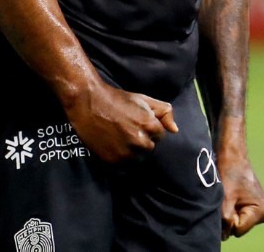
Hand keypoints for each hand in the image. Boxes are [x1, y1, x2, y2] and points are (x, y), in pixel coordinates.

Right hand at [63, 79, 177, 163]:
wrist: (89, 103)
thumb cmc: (118, 100)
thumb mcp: (143, 99)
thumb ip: (164, 112)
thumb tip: (175, 130)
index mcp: (150, 125)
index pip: (160, 135)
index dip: (150, 128)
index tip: (137, 122)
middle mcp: (140, 141)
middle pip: (150, 147)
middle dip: (142, 139)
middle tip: (128, 129)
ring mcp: (126, 153)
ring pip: (138, 158)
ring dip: (133, 150)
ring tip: (120, 137)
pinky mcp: (113, 161)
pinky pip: (125, 165)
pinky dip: (121, 157)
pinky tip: (113, 144)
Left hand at [216, 146, 263, 238]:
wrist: (233, 157)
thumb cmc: (229, 173)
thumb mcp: (225, 198)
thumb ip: (225, 219)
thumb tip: (224, 236)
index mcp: (262, 210)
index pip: (238, 229)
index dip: (228, 219)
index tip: (227, 201)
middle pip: (239, 228)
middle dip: (229, 217)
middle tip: (227, 198)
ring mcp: (260, 211)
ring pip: (237, 223)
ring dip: (229, 213)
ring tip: (229, 195)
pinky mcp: (254, 208)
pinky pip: (238, 217)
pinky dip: (231, 210)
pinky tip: (232, 196)